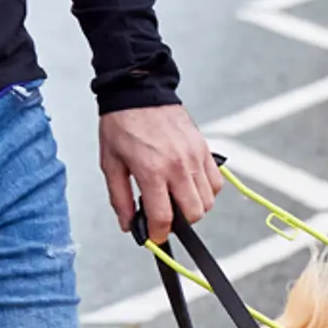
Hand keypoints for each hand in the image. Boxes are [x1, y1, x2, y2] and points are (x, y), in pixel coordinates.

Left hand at [100, 104, 219, 240]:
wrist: (138, 91)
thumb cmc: (122, 124)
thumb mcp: (111, 164)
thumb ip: (120, 198)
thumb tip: (128, 224)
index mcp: (152, 170)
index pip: (163, 217)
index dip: (158, 233)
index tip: (154, 235)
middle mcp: (177, 165)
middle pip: (193, 213)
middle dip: (179, 222)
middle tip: (165, 215)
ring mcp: (194, 156)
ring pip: (208, 200)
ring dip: (194, 207)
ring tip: (176, 199)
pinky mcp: (203, 148)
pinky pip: (216, 182)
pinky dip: (207, 191)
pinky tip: (189, 186)